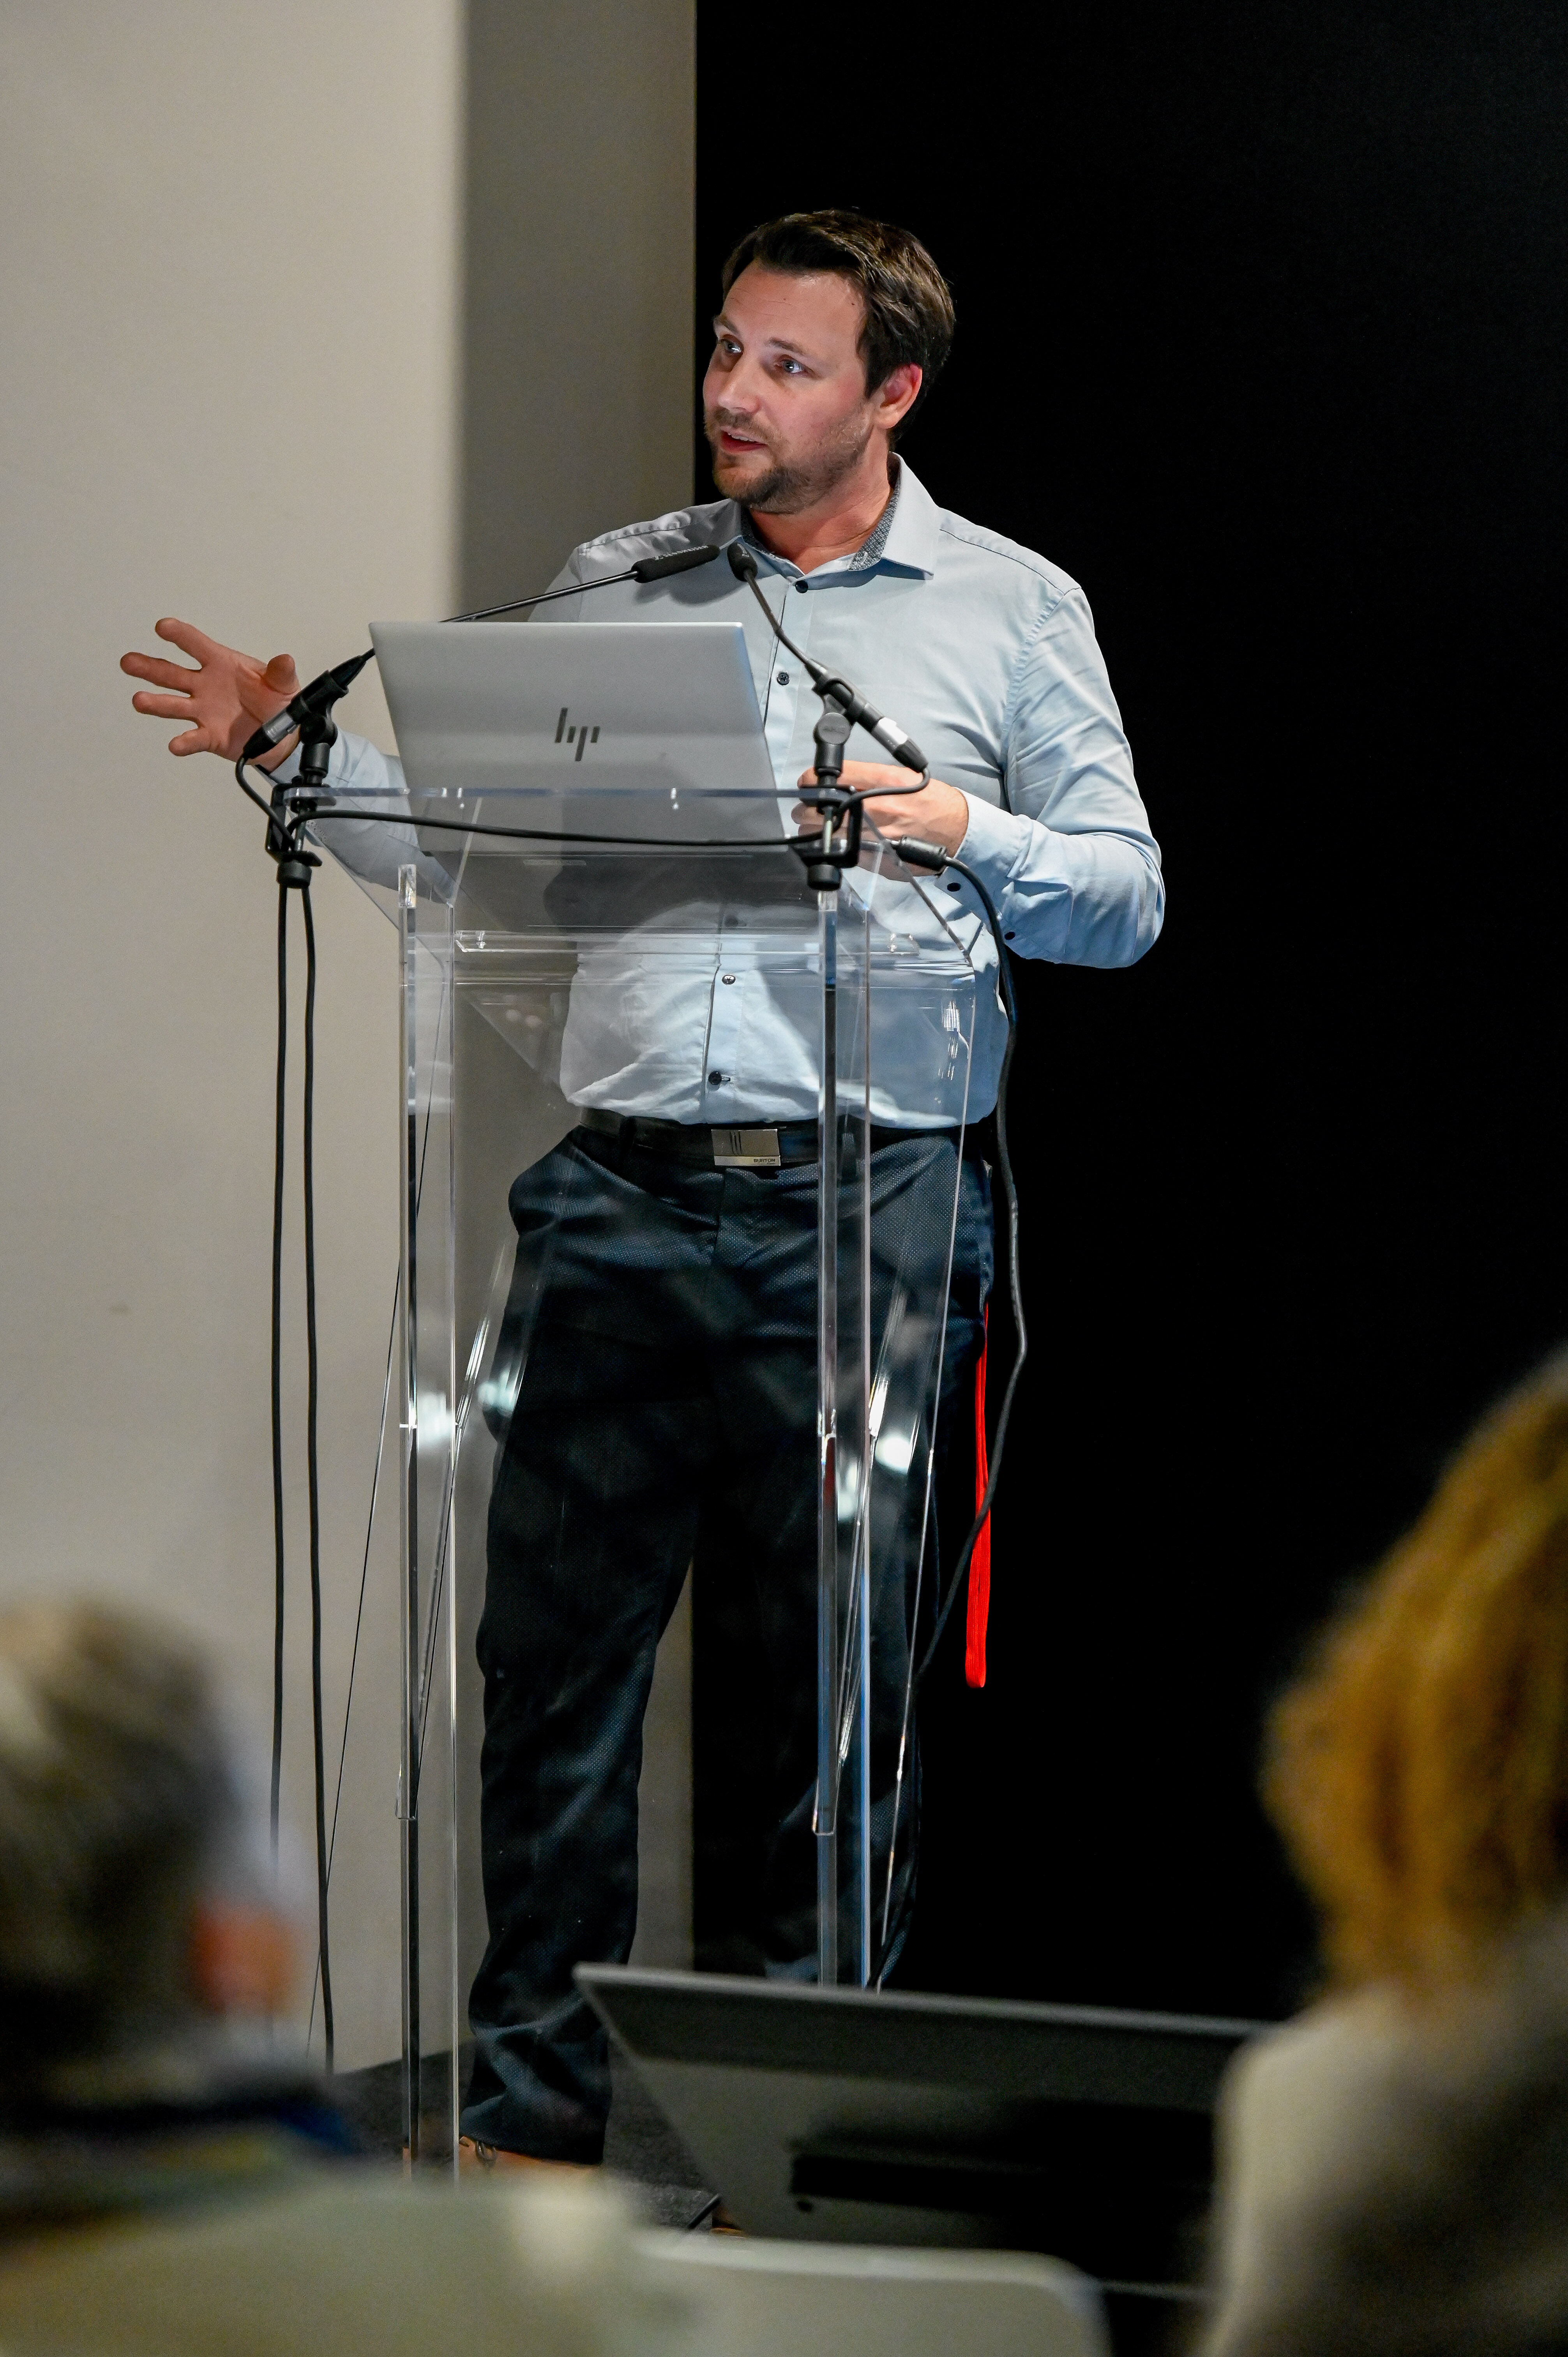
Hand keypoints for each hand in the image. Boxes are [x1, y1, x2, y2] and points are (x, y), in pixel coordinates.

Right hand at [121, 618, 300, 762]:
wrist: (283, 736)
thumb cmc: (277, 702)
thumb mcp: (284, 684)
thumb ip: (280, 673)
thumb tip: (284, 660)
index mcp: (220, 664)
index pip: (195, 645)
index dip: (180, 636)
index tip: (163, 627)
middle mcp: (205, 685)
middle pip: (171, 673)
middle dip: (149, 667)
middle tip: (129, 662)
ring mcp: (203, 710)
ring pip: (173, 704)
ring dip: (155, 702)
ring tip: (139, 700)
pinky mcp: (209, 735)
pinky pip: (193, 738)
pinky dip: (184, 742)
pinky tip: (176, 744)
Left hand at [792, 760, 970, 856]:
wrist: (958, 829)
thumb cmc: (930, 801)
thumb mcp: (901, 777)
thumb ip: (868, 778)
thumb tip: (837, 782)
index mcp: (881, 781)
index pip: (830, 777)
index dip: (810, 781)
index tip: (807, 785)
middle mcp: (876, 807)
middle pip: (820, 809)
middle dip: (807, 811)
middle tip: (808, 811)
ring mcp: (874, 834)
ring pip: (826, 835)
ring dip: (815, 833)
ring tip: (818, 830)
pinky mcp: (876, 858)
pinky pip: (843, 853)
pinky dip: (834, 849)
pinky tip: (835, 845)